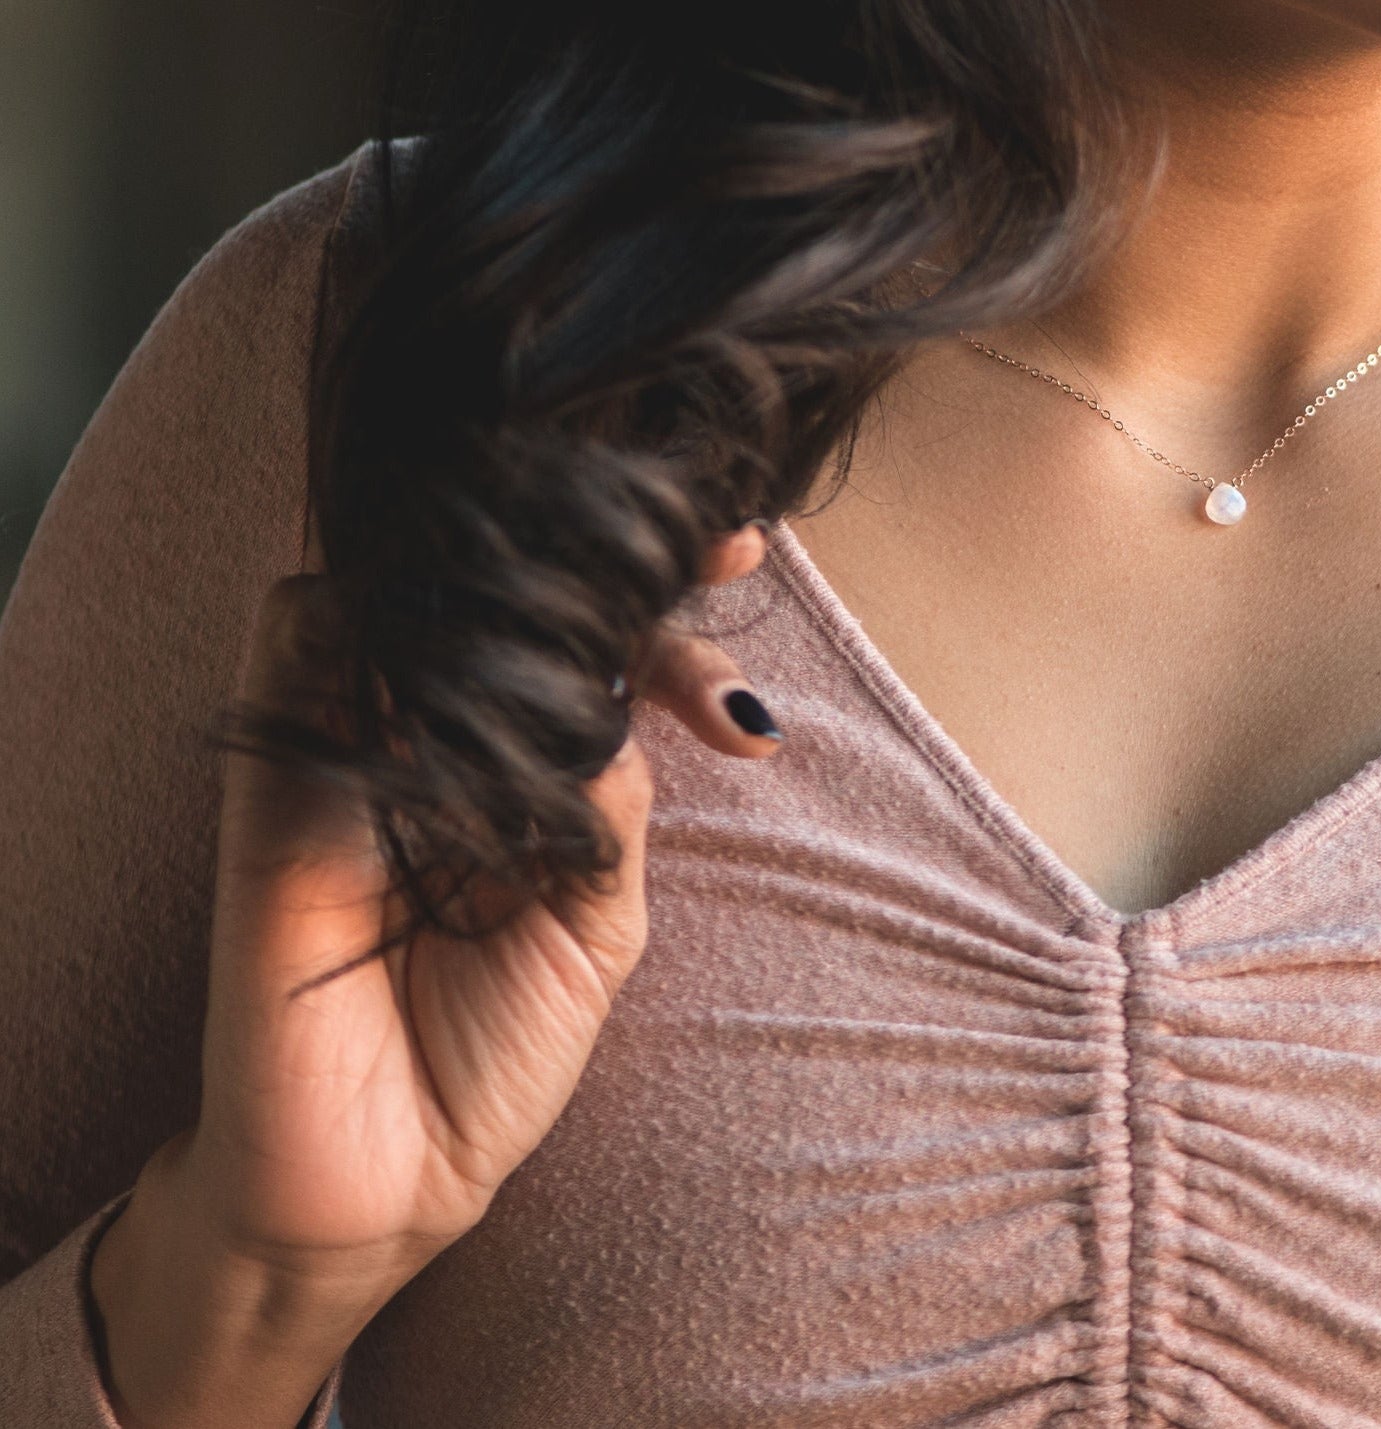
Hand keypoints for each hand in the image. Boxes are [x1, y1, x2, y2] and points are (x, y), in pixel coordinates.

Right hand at [88, 528, 782, 1428]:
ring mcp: (362, 752)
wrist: (378, 1189)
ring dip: (498, 571)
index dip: (668, 591)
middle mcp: (448, 741)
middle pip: (514, 595)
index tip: (741, 552)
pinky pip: (291, 657)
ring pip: (411, 591)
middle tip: (704, 556)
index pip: (598, 641)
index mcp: (532, 767)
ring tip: (592, 596)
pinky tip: (445, 629)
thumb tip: (622, 697)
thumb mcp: (596, 931)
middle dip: (607, 557)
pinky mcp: (277, 790)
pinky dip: (358, 614)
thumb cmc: (489, 1062)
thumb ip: (612, 811)